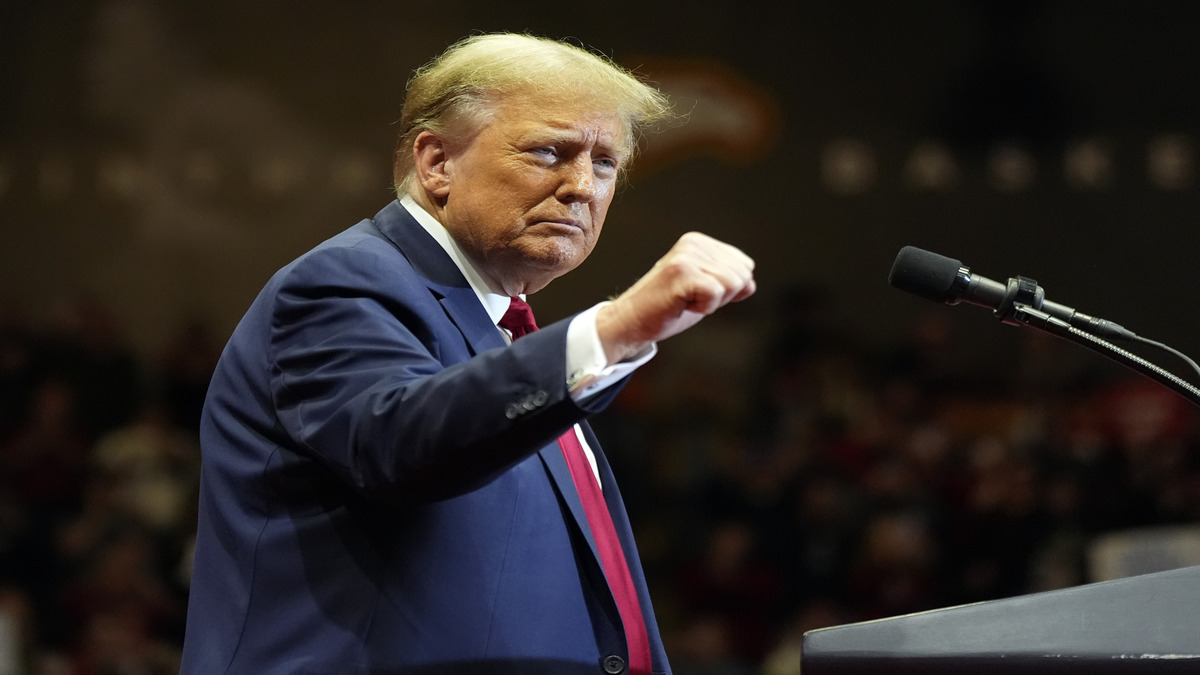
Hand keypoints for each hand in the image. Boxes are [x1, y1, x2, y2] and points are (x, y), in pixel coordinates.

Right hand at [596, 232, 755, 362]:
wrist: (631, 321)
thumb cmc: (667, 307)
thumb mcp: (704, 290)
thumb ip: (729, 282)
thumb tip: (750, 284)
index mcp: (699, 242)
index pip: (744, 265)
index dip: (728, 289)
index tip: (697, 292)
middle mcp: (693, 243)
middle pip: (742, 275)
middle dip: (722, 296)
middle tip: (690, 298)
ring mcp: (687, 256)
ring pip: (733, 284)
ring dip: (712, 302)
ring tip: (685, 300)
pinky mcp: (681, 272)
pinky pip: (717, 293)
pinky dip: (704, 307)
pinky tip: (682, 304)